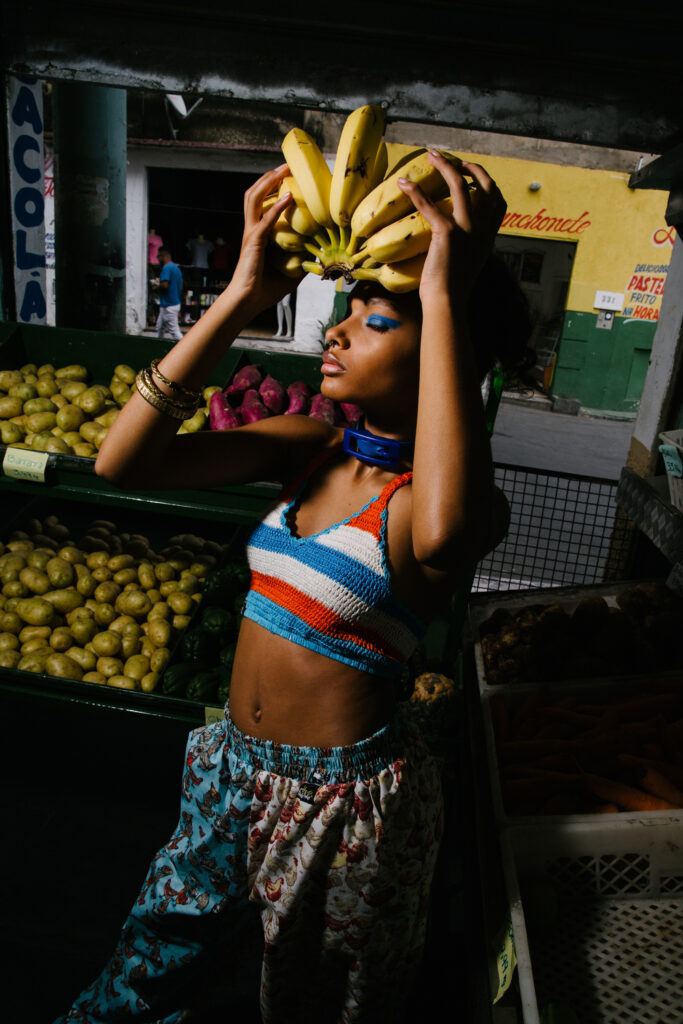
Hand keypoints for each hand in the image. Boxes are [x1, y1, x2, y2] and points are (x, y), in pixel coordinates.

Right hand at [229, 163, 301, 315]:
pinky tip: (290, 196)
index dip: (271, 189)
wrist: (247, 302)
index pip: (261, 204)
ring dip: (269, 182)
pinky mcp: (254, 241)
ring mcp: (251, 233)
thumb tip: (319, 255)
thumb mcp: (289, 273)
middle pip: (254, 193)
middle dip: (268, 177)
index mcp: (257, 234)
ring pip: (254, 198)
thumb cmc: (265, 290)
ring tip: (283, 170)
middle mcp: (252, 229)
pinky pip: (266, 219)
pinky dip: (278, 207)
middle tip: (285, 167)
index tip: (286, 178)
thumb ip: (301, 261)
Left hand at [397, 151, 505, 301]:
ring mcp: (466, 230)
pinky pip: (430, 205)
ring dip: (444, 165)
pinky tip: (403, 183)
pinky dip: (415, 191)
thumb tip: (460, 243)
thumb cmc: (451, 291)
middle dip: (470, 167)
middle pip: (484, 186)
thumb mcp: (468, 265)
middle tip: (452, 159)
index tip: (472, 174)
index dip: (487, 183)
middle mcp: (481, 230)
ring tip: (430, 155)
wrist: (447, 303)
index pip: (498, 201)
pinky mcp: (447, 234)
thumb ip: (469, 248)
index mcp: (488, 237)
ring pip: (459, 185)